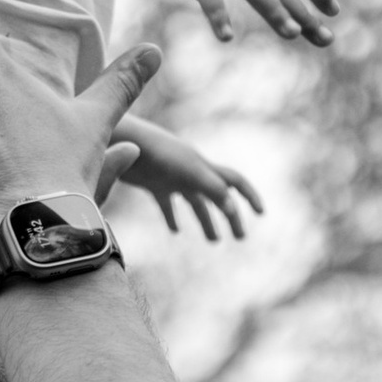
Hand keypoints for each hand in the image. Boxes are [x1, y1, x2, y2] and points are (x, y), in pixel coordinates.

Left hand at [123, 123, 264, 243]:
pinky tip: (175, 231)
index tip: (261, 214)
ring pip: (195, 202)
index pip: (234, 181)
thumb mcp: (187, 172)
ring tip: (214, 241)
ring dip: (206, 220)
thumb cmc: (155, 154)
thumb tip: (231, 208)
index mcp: (203, 167)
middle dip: (231, 216)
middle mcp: (191, 172)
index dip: (249, 196)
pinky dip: (172, 217)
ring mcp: (172, 177)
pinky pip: (166, 204)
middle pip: (218, 196)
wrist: (120, 140)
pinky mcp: (153, 183)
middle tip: (240, 238)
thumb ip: (210, 187)